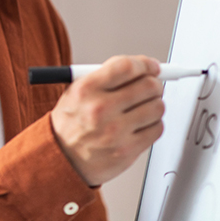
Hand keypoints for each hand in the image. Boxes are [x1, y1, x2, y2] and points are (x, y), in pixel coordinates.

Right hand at [49, 55, 164, 186]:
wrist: (62, 157)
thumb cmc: (72, 122)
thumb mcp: (77, 90)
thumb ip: (107, 75)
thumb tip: (143, 67)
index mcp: (86, 89)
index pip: (127, 67)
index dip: (145, 64)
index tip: (152, 66)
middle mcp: (100, 109)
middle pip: (147, 86)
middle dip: (154, 83)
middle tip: (152, 86)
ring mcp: (115, 131)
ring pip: (157, 107)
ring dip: (155, 104)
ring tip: (144, 107)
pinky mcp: (127, 150)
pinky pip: (157, 129)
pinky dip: (154, 123)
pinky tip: (142, 123)